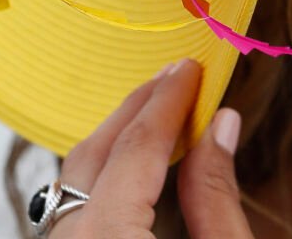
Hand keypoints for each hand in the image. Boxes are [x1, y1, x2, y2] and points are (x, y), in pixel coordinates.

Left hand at [50, 57, 253, 238]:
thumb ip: (216, 195)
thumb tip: (220, 125)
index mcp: (107, 238)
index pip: (136, 150)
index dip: (168, 103)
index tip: (191, 70)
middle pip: (92, 157)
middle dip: (136, 112)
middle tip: (174, 77)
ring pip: (72, 181)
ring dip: (115, 143)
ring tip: (157, 112)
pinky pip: (70, 209)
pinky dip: (102, 179)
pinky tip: (133, 166)